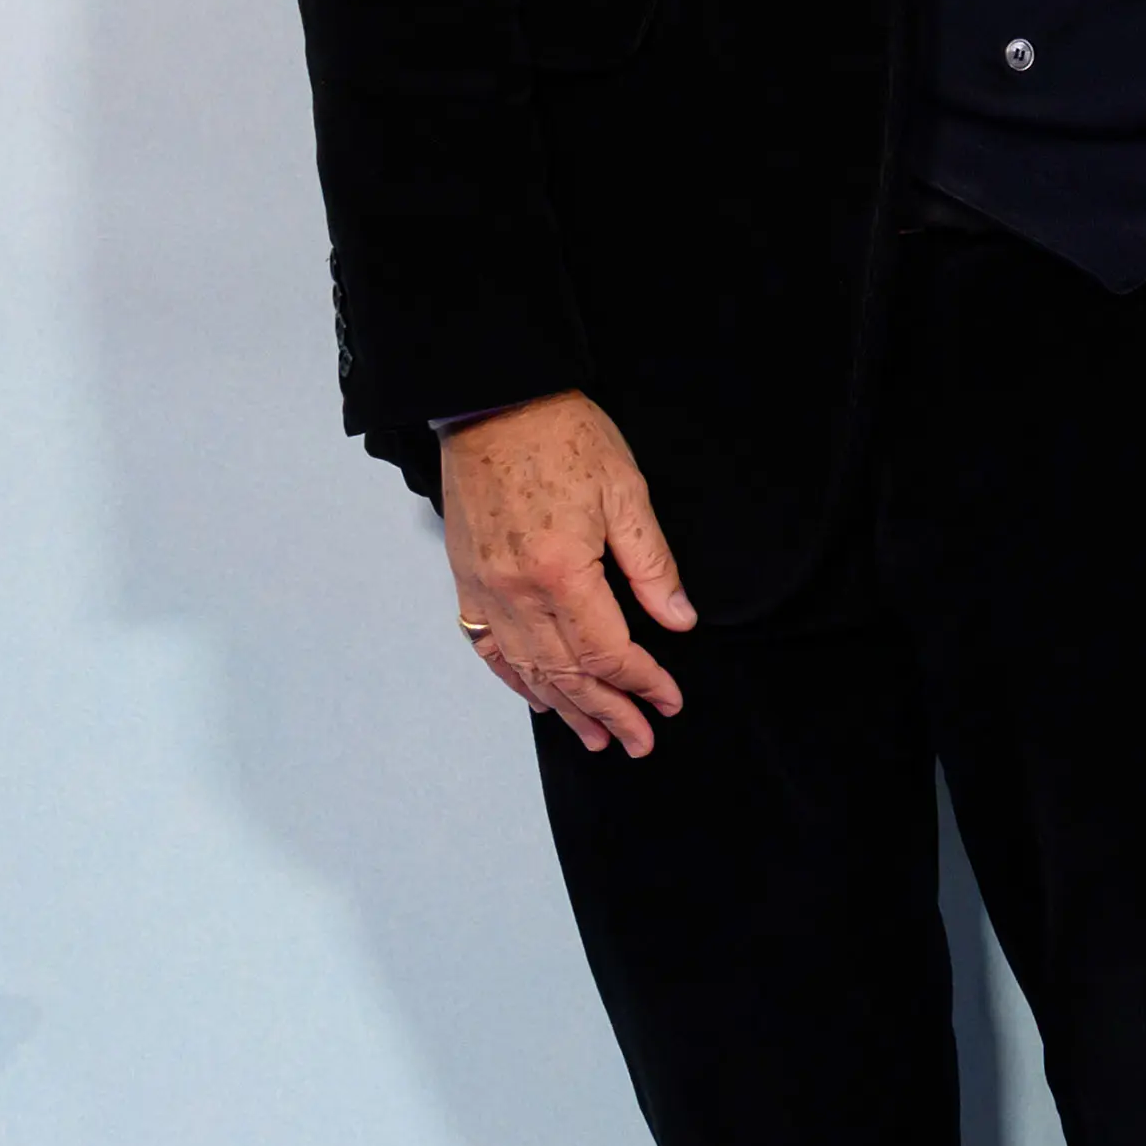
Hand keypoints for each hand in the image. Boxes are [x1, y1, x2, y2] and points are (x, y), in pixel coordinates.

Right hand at [441, 392, 695, 755]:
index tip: (669, 702)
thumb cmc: (563, 438)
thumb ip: (652, 565)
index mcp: (561, 572)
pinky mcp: (466, 579)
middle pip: (567, 672)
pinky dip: (515, 678)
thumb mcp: (627, 493)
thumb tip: (679, 621)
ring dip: (563, 708)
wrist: (493, 402)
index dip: (642, 683)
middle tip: (638, 743)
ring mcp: (484, 589)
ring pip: (527, 668)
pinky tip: (537, 698)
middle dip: (608, 712)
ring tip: (594, 737)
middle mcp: (516, 591)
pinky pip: (488, 645)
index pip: (608, 651)